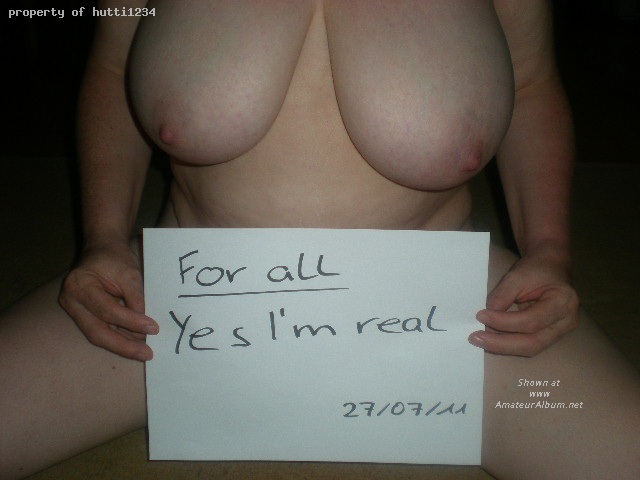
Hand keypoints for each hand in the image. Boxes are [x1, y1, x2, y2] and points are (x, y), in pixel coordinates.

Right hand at [59, 241, 157, 360]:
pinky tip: (136, 344)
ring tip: (144, 351)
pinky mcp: (83, 316)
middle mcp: (71, 300)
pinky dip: (120, 338)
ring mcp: (75, 310)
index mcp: (79, 285)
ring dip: (123, 345)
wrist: (102, 249)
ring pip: (99, 335)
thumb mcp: (130, 274)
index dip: (131, 321)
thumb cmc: (115, 259)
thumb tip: (147, 327)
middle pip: (97, 331)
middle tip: (146, 354)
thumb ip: (137, 299)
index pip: (107, 310)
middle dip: (124, 345)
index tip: (153, 328)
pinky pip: (102, 331)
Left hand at [469, 247, 579, 356]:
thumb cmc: (536, 269)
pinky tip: (491, 339)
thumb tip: (485, 317)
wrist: (550, 267)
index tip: (480, 316)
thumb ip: (502, 296)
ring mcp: (561, 331)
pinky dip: (508, 344)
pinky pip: (529, 344)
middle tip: (475, 338)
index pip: (530, 320)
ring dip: (502, 346)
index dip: (503, 322)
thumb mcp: (517, 276)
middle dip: (501, 344)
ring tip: (480, 340)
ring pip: (531, 348)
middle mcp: (567, 321)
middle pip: (533, 342)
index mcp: (563, 302)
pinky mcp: (551, 336)